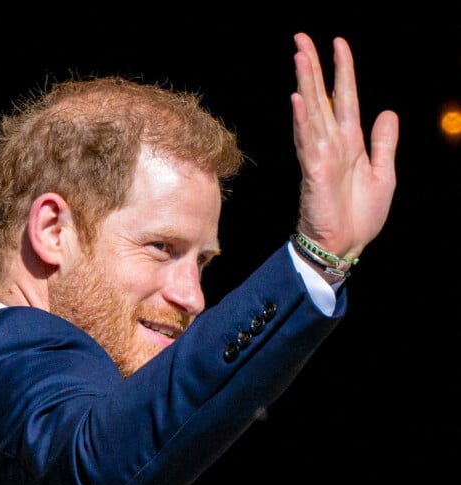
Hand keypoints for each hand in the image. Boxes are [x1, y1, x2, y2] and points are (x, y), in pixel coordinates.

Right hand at [291, 32, 398, 260]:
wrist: (346, 246)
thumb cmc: (361, 215)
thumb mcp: (384, 174)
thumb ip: (383, 143)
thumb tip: (388, 111)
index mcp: (351, 143)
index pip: (345, 98)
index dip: (342, 71)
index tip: (338, 43)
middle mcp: (332, 145)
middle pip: (321, 99)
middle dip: (313, 68)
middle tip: (301, 39)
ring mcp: (320, 157)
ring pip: (311, 114)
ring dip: (305, 85)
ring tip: (299, 57)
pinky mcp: (313, 174)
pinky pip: (306, 143)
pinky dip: (302, 122)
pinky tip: (297, 101)